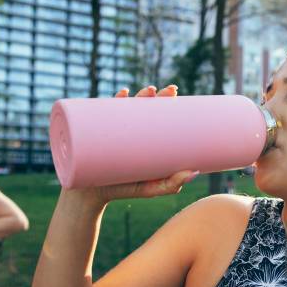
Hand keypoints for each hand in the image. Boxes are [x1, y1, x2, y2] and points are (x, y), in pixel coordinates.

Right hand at [65, 85, 199, 206]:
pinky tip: (122, 95)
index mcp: (144, 137)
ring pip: (125, 107)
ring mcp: (113, 130)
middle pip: (143, 107)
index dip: (166, 101)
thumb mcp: (151, 188)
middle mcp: (129, 130)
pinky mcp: (98, 134)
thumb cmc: (125, 189)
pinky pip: (103, 114)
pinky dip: (113, 102)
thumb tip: (195, 172)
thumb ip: (172, 184)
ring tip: (149, 92)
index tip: (174, 93)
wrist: (92, 195)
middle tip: (167, 91)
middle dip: (155, 95)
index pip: (156, 115)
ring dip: (138, 95)